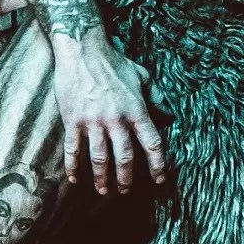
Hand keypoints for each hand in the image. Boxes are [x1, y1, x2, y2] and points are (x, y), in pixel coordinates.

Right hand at [47, 33, 166, 196]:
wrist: (83, 52)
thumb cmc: (115, 63)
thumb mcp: (143, 77)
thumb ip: (156, 98)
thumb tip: (170, 115)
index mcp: (137, 110)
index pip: (152, 143)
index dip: (158, 164)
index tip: (160, 179)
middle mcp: (117, 119)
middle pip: (125, 156)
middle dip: (127, 177)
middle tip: (126, 191)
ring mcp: (93, 122)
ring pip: (99, 158)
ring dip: (102, 178)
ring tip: (103, 191)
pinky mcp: (73, 121)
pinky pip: (73, 150)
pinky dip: (73, 167)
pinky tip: (74, 180)